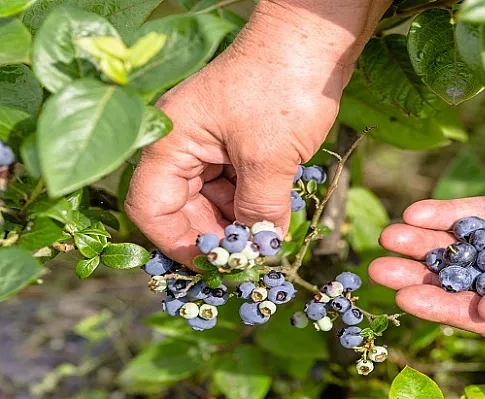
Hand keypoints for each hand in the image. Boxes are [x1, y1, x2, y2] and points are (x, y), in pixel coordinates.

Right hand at [126, 0, 389, 265]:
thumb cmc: (282, 89)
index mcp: (171, 142)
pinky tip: (275, 218)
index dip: (178, 244)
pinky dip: (254, 203)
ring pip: (214, 199)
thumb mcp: (268, 159)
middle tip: (250, 260)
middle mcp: (185, 144)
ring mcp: (213, 142)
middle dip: (216, 236)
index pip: (151, 208)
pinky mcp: (241, 141)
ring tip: (268, 241)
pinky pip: (238, 184)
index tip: (214, 267)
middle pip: (184, 208)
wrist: (315, 39)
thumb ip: (259, 211)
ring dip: (239, 223)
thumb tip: (259, 252)